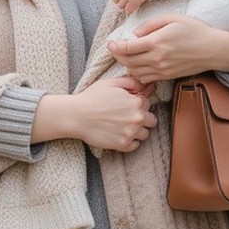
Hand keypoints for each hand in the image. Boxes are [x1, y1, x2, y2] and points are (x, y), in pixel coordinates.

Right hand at [35, 77, 156, 151]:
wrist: (76, 116)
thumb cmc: (92, 97)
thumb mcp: (111, 83)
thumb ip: (130, 82)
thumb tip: (145, 85)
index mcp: (136, 102)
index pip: (148, 104)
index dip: (138, 104)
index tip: (128, 105)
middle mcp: (137, 118)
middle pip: (151, 121)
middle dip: (142, 118)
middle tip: (128, 117)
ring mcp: (130, 133)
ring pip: (145, 134)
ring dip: (137, 131)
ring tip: (123, 126)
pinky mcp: (122, 145)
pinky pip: (135, 145)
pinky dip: (130, 141)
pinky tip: (119, 134)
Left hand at [107, 14, 228, 84]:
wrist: (213, 50)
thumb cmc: (195, 30)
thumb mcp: (172, 18)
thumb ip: (150, 25)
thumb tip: (135, 34)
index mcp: (157, 42)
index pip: (128, 48)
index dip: (115, 46)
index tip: (110, 43)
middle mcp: (157, 58)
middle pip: (128, 62)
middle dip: (118, 56)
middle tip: (115, 49)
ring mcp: (162, 70)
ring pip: (135, 72)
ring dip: (126, 65)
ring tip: (125, 56)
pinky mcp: (167, 76)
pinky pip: (146, 78)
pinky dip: (137, 73)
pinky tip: (137, 65)